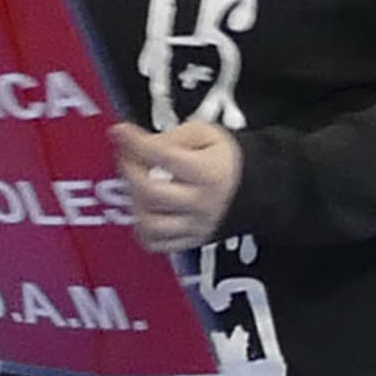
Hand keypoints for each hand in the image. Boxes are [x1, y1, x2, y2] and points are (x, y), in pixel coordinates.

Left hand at [112, 116, 242, 250]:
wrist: (255, 187)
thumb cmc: (226, 159)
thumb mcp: (205, 134)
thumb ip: (172, 138)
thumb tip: (138, 143)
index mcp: (208, 172)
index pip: (162, 156)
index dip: (134, 142)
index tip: (120, 132)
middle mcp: (202, 203)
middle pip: (150, 193)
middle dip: (129, 171)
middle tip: (126, 157)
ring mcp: (196, 226)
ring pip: (150, 224)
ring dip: (134, 202)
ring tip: (137, 186)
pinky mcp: (191, 241)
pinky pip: (156, 243)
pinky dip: (142, 227)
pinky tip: (144, 209)